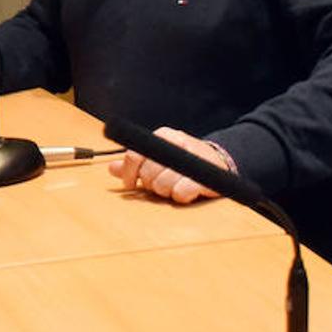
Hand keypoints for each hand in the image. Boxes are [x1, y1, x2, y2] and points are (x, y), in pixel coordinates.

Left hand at [108, 126, 227, 203]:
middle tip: (160, 184)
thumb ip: (136, 163)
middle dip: (151, 184)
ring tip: (174, 186)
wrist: (219, 161)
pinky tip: (186, 191)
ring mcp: (192, 158)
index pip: (134, 155)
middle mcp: (176, 142)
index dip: (129, 173)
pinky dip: (181, 196)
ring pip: (162, 184)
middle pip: (148, 173)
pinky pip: (180, 193)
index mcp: (163, 136)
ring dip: (166, 191)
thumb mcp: (159, 156)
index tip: (130, 184)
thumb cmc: (183, 160)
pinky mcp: (204, 176)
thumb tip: (112, 168)